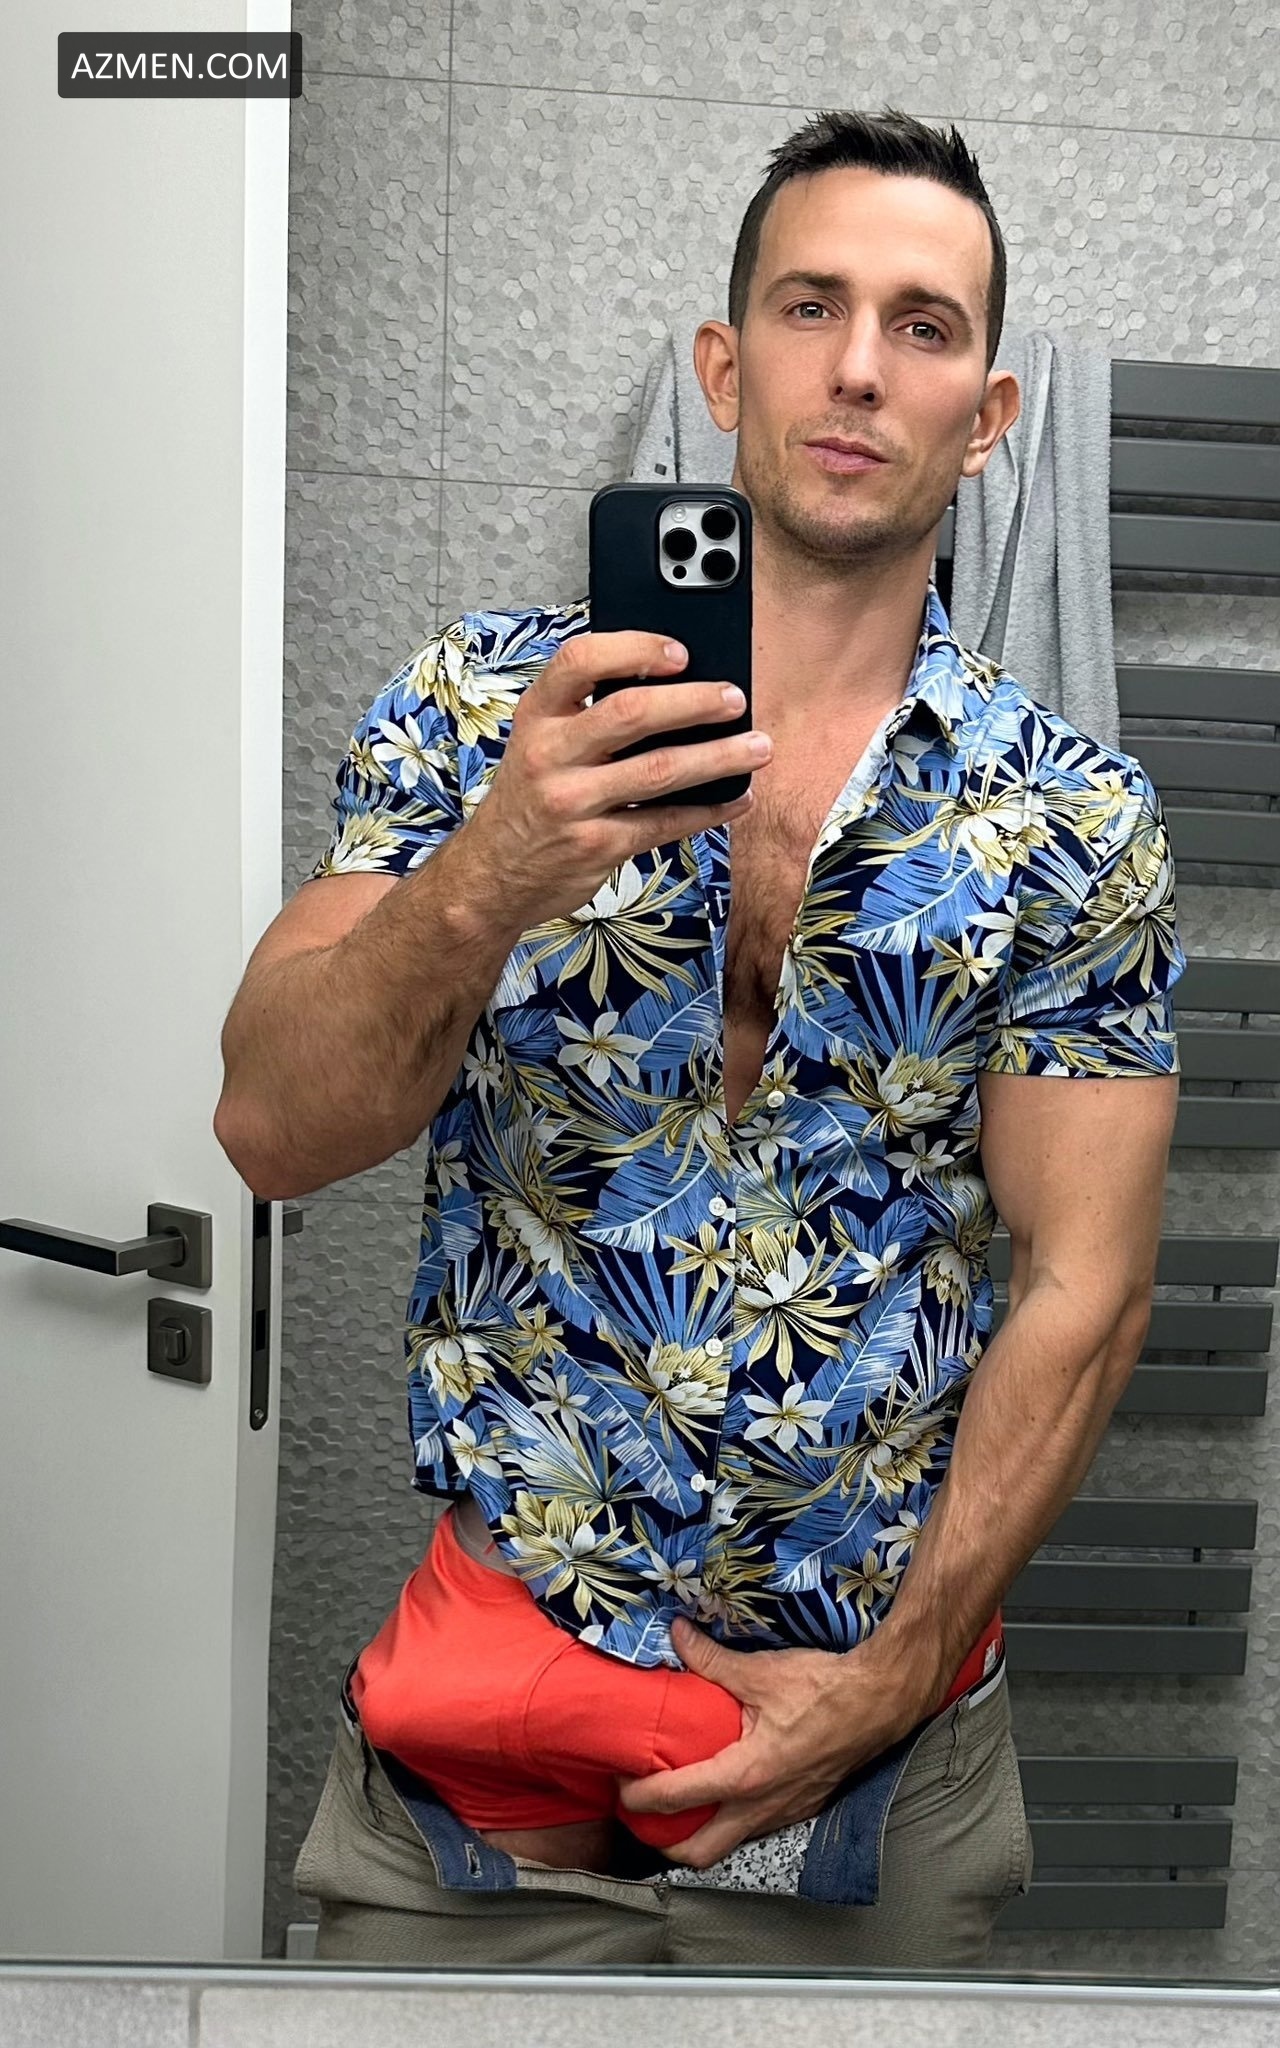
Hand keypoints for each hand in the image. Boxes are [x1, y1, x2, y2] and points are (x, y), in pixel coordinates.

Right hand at [461, 631, 769, 927]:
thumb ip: (588, 713)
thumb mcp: (539, 743)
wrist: (493, 875)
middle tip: (734, 699)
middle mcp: (550, 754)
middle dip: (695, 702)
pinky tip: (737, 799)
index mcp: (537, 716)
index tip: (680, 652)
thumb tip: (677, 688)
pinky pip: (665, 822)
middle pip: (632, 713)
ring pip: (659, 770)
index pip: (579, 661)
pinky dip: (709, 810)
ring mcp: (573, 803)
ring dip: (719, 757)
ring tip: (757, 746)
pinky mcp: (598, 846)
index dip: (635, 649)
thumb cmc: (529, 799)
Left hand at [616, 1615, 917, 1868]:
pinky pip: (755, 1827)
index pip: (674, 1799)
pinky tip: (724, 1788)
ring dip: (698, 1830)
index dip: (636, 1794)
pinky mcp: (800, 1808)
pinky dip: (730, 1817)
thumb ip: (712, 1660)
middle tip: (643, 1809)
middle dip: (663, 1841)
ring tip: (677, 1799)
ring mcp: (784, 1813)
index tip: (618, 1780)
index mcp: (745, 1777)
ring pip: (729, 1842)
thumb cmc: (825, 1688)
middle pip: (698, 1853)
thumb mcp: (762, 1671)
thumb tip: (676, 1635)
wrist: (881, 1701)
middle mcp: (761, 1807)